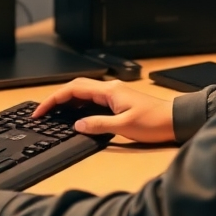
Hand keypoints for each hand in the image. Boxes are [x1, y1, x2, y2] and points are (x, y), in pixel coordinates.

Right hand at [33, 77, 175, 143]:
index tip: (40, 111)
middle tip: (41, 113)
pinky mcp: (118, 102)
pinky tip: (74, 116)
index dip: (54, 99)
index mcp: (109, 91)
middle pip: (75, 88)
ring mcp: (114, 95)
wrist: (175, 121)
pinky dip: (79, 106)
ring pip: (83, 93)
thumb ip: (98, 125)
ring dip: (66, 102)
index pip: (73, 89)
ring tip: (52, 115)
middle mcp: (109, 89)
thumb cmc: (154, 122)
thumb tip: (77, 125)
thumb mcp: (124, 127)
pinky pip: (92, 100)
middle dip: (56, 99)